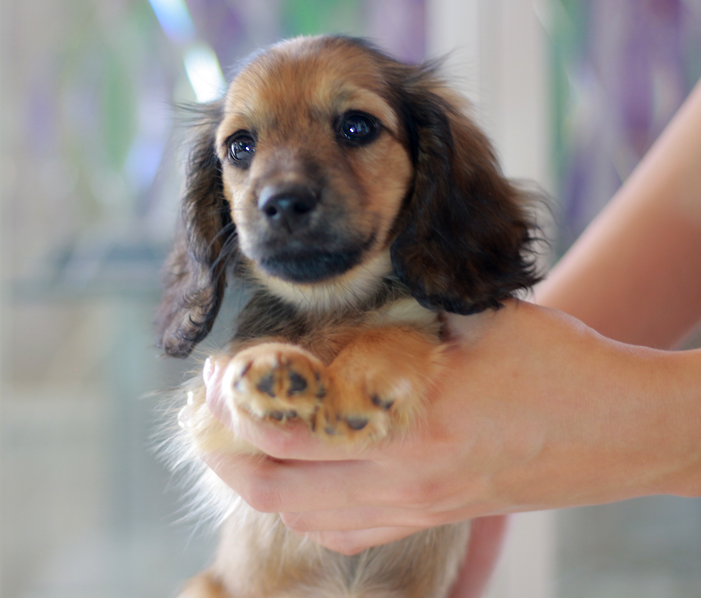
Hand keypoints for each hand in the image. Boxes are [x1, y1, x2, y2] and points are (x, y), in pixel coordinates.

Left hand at [201, 300, 700, 557]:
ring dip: (262, 485)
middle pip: (277, 492)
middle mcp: (405, 481)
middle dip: (226, 458)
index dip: (232, 408)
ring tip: (244, 445)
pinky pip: (348, 534)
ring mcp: (419, 509)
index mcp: (410, 426)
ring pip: (306, 521)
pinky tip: (304, 480)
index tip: (215, 377)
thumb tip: (348, 295)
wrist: (622, 430)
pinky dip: (308, 511)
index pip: (284, 434)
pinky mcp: (434, 520)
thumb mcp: (477, 321)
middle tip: (207, 420)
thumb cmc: (558, 366)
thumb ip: (407, 314)